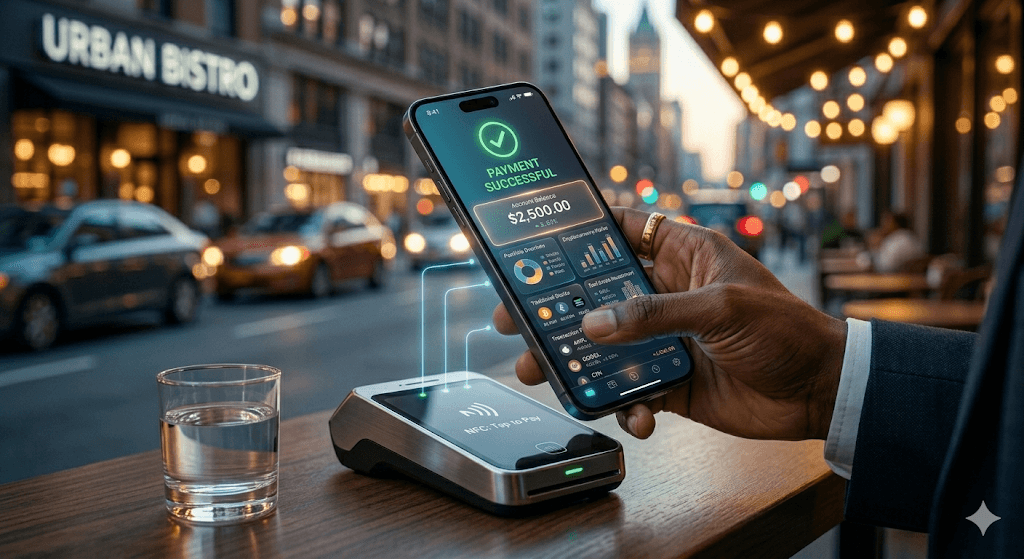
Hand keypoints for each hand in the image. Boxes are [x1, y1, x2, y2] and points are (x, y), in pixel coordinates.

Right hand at [493, 207, 846, 440]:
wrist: (821, 392)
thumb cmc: (784, 330)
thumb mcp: (718, 309)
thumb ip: (654, 315)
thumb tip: (595, 324)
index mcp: (684, 257)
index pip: (625, 231)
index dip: (583, 234)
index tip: (537, 242)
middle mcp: (668, 295)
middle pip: (599, 295)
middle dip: (558, 309)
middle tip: (515, 320)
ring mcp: (667, 340)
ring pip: (606, 346)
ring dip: (575, 362)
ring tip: (541, 373)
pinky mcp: (672, 381)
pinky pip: (632, 390)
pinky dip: (626, 406)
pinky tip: (638, 417)